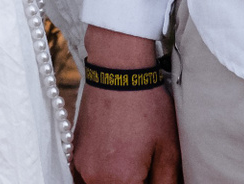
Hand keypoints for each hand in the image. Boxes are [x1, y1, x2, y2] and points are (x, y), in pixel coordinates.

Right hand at [70, 26, 179, 183]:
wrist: (118, 71)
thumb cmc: (146, 107)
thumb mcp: (168, 148)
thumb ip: (166, 182)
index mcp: (122, 181)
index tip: (155, 175)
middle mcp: (96, 178)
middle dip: (136, 182)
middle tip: (146, 165)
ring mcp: (82, 166)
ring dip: (118, 180)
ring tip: (132, 157)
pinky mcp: (75, 154)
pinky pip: (87, 177)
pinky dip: (102, 174)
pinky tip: (116, 157)